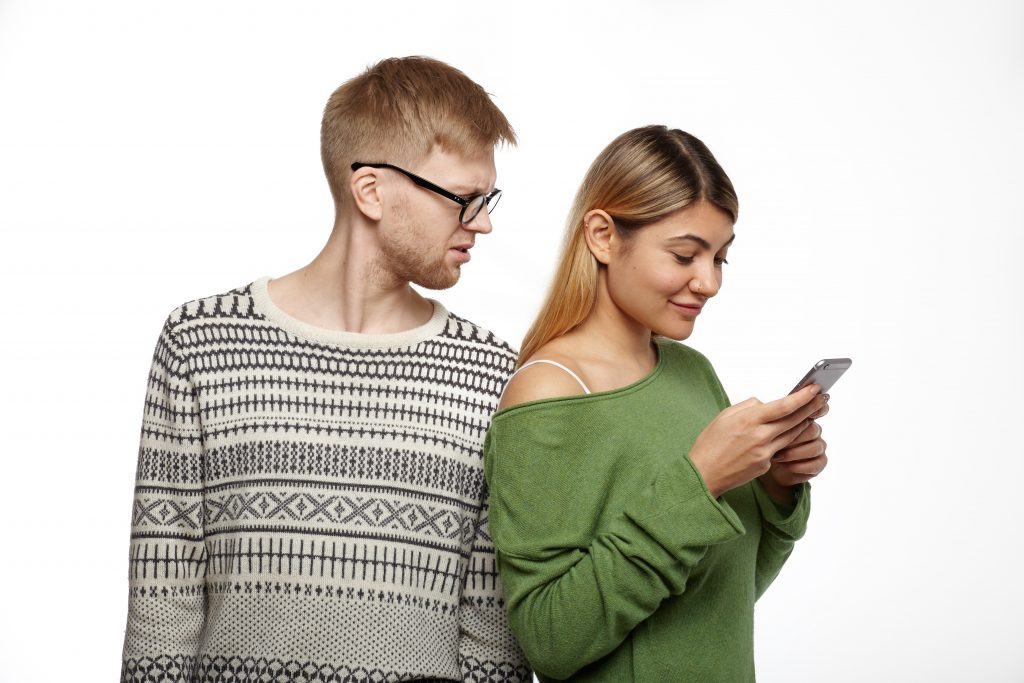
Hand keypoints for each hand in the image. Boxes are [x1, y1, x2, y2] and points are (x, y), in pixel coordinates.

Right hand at [689, 385, 828, 498]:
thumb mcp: (724, 416)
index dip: (802, 397)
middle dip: (810, 407)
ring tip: (812, 412)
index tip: (814, 389)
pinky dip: (785, 439)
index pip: (783, 406)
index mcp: (748, 420)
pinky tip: (789, 433)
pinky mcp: (765, 465)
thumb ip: (747, 407)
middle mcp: (760, 436)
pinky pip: (780, 449)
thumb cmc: (710, 444)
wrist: (704, 473)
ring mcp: (765, 453)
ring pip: (792, 435)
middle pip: (794, 420)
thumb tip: (765, 404)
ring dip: (803, 423)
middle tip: (822, 398)